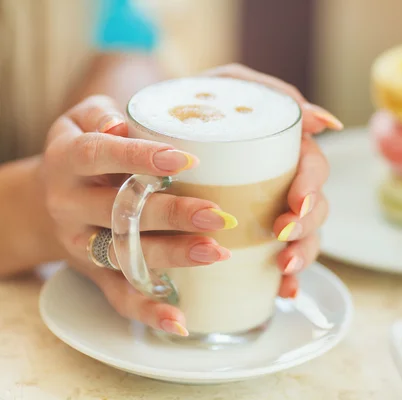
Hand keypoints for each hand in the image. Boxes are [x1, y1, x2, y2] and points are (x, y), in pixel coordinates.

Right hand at [41, 95, 235, 336]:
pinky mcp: (93, 272)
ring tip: (217, 252)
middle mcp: (69, 204)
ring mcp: (80, 243)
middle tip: (218, 215)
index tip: (187, 160)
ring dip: (172, 256)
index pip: (100, 155)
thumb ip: (101, 115)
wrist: (47, 194)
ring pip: (124, 254)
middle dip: (172, 214)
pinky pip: (117, 296)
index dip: (141, 157)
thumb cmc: (83, 147)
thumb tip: (121, 125)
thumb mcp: (80, 118)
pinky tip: (180, 321)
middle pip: (120, 212)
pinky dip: (148, 311)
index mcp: (67, 160)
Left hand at [202, 64, 342, 296]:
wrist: (147, 127)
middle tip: (283, 235)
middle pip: (313, 207)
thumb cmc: (193, 102)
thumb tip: (324, 121)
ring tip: (286, 268)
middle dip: (307, 225)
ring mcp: (266, 210)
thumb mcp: (229, 85)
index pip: (313, 167)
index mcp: (283, 150)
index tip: (296, 203)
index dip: (313, 186)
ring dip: (303, 254)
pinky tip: (283, 290)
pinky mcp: (247, 235)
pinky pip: (274, 260)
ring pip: (302, 236)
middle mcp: (280, 182)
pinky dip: (286, 278)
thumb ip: (272, 95)